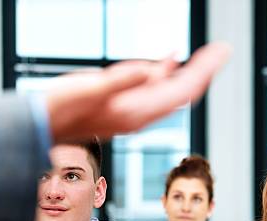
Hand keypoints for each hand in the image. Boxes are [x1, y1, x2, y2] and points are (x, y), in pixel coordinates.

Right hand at [46, 42, 230, 141]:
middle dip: (204, 69)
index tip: (222, 51)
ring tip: (206, 54)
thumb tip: (152, 69)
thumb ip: (120, 80)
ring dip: (189, 71)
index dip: (205, 69)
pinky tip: (170, 58)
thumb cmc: (61, 110)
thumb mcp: (89, 90)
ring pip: (171, 89)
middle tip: (222, 50)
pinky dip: (166, 71)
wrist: (45, 126)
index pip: (183, 89)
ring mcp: (134, 110)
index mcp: (138, 110)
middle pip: (184, 91)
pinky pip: (154, 88)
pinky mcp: (125, 105)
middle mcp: (141, 114)